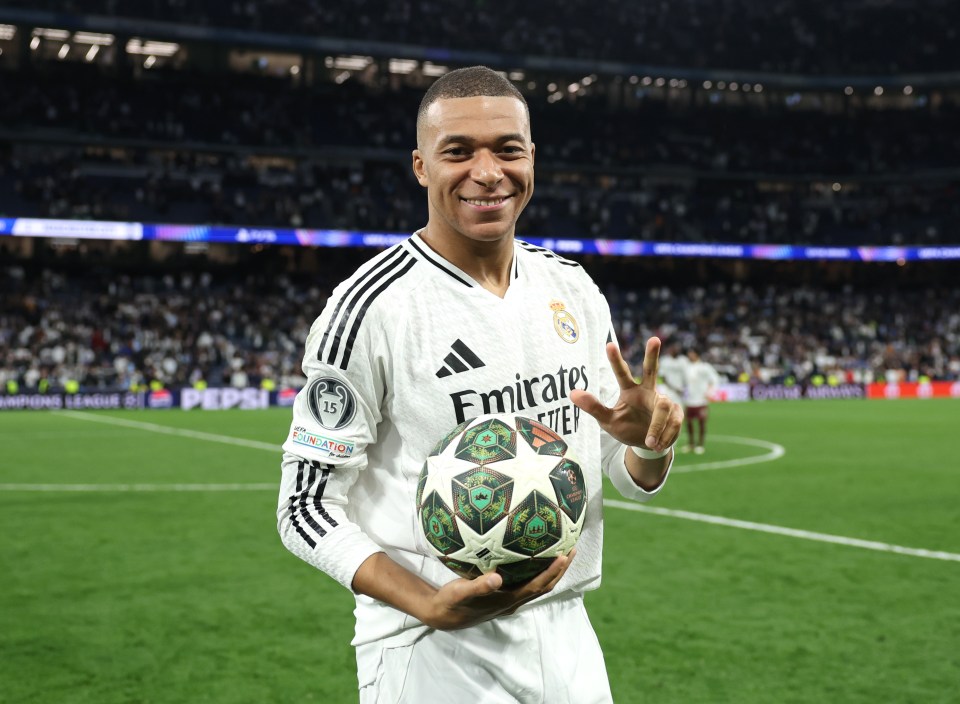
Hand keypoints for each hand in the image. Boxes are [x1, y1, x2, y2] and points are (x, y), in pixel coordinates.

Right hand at [423, 549, 575, 629]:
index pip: (537, 586)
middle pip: (544, 586)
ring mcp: (509, 599)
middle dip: (560, 570)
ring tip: (562, 551)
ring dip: (552, 571)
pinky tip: (536, 557)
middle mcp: (513, 601)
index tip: (564, 556)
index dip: (552, 572)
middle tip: (572, 548)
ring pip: (538, 585)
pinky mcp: (504, 595)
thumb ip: (478, 586)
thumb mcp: (461, 592)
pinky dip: (538, 571)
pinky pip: (528, 582)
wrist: (443, 615)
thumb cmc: (452, 602)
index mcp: (507, 600)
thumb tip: (497, 578)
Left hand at [570, 337, 682, 452]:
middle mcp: (647, 391)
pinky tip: (658, 444)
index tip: (609, 344)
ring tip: (650, 442)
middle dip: (653, 355)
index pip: (622, 373)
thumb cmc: (627, 429)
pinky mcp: (676, 413)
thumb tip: (572, 393)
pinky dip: (665, 436)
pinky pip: (673, 423)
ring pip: (664, 408)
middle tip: (654, 339)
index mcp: (630, 391)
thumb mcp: (608, 421)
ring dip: (657, 426)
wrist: (648, 447)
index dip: (615, 360)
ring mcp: (664, 401)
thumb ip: (593, 407)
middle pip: (651, 370)